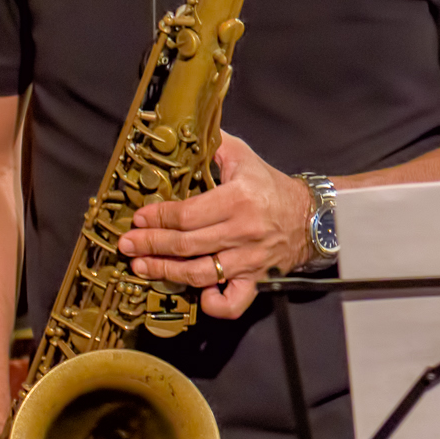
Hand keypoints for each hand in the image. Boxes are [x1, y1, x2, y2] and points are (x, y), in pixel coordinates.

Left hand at [119, 133, 313, 319]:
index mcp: (238, 198)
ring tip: (141, 266)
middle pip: (186, 244)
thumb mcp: (244, 157)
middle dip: (150, 244)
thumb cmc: (270, 186)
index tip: (139, 218)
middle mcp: (244, 231)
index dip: (158, 217)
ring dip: (165, 272)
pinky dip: (213, 304)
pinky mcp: (257, 280)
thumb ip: (213, 145)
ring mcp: (250, 260)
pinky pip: (234, 302)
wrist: (313, 216)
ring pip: (200, 273)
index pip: (187, 214)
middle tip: (127, 244)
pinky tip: (197, 295)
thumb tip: (180, 134)